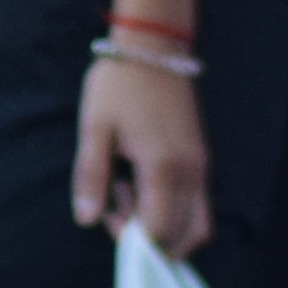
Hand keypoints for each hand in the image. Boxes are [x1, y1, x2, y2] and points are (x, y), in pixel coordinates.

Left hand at [75, 49, 211, 252]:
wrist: (153, 48)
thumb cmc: (119, 85)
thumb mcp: (95, 127)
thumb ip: (90, 176)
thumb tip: (85, 220)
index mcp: (164, 167)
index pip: (158, 233)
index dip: (130, 238)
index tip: (106, 213)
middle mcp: (191, 173)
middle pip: (183, 238)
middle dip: (147, 238)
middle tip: (116, 205)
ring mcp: (201, 167)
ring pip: (197, 226)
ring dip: (165, 228)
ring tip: (129, 195)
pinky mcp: (201, 160)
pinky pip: (199, 206)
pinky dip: (175, 213)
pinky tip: (143, 185)